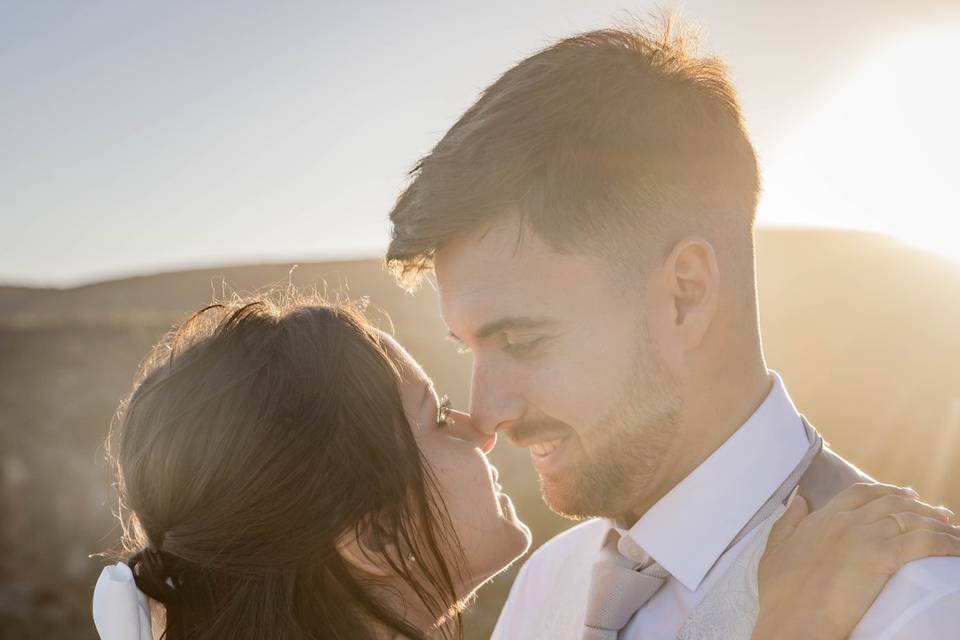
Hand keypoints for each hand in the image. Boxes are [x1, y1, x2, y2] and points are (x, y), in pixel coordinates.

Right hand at [752, 483, 959, 639]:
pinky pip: (925, 541)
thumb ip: (787, 523)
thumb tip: (799, 499)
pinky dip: (945, 541)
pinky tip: (956, 547)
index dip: (886, 491)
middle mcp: (845, 521)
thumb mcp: (773, 552)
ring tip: (953, 531)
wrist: (793, 617)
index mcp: (821, 518)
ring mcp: (864, 536)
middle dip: (919, 505)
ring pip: (912, 519)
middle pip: (891, 502)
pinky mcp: (882, 556)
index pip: (860, 494)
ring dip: (937, 523)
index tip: (904, 494)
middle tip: (938, 512)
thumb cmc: (780, 594)